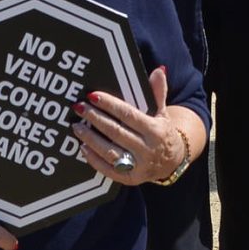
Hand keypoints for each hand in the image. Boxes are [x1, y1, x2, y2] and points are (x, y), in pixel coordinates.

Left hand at [74, 68, 198, 185]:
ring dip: (90, 139)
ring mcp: (138, 166)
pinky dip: (94, 159)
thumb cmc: (162, 133)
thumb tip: (159, 70)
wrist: (171, 162)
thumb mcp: (162, 113)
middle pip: (116, 132)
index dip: (110, 105)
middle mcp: (147, 150)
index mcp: (156, 131)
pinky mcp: (129, 179)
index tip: (93, 96)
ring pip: (110, 151)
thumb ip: (158, 92)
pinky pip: (108, 169)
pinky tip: (83, 147)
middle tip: (79, 108)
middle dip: (95, 119)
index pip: (128, 115)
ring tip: (76, 126)